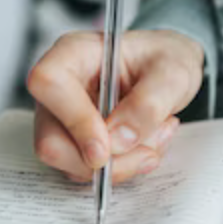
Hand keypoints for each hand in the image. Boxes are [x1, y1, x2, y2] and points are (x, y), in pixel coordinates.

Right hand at [27, 29, 204, 183]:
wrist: (172, 72)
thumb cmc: (165, 59)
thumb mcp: (173, 72)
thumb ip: (149, 103)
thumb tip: (118, 140)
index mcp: (74, 53)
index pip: (49, 83)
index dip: (75, 120)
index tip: (109, 145)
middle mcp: (60, 87)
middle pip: (50, 140)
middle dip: (104, 160)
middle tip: (148, 151)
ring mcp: (64, 118)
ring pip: (70, 164)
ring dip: (122, 163)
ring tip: (157, 136)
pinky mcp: (76, 143)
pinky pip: (88, 170)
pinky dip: (125, 166)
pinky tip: (148, 143)